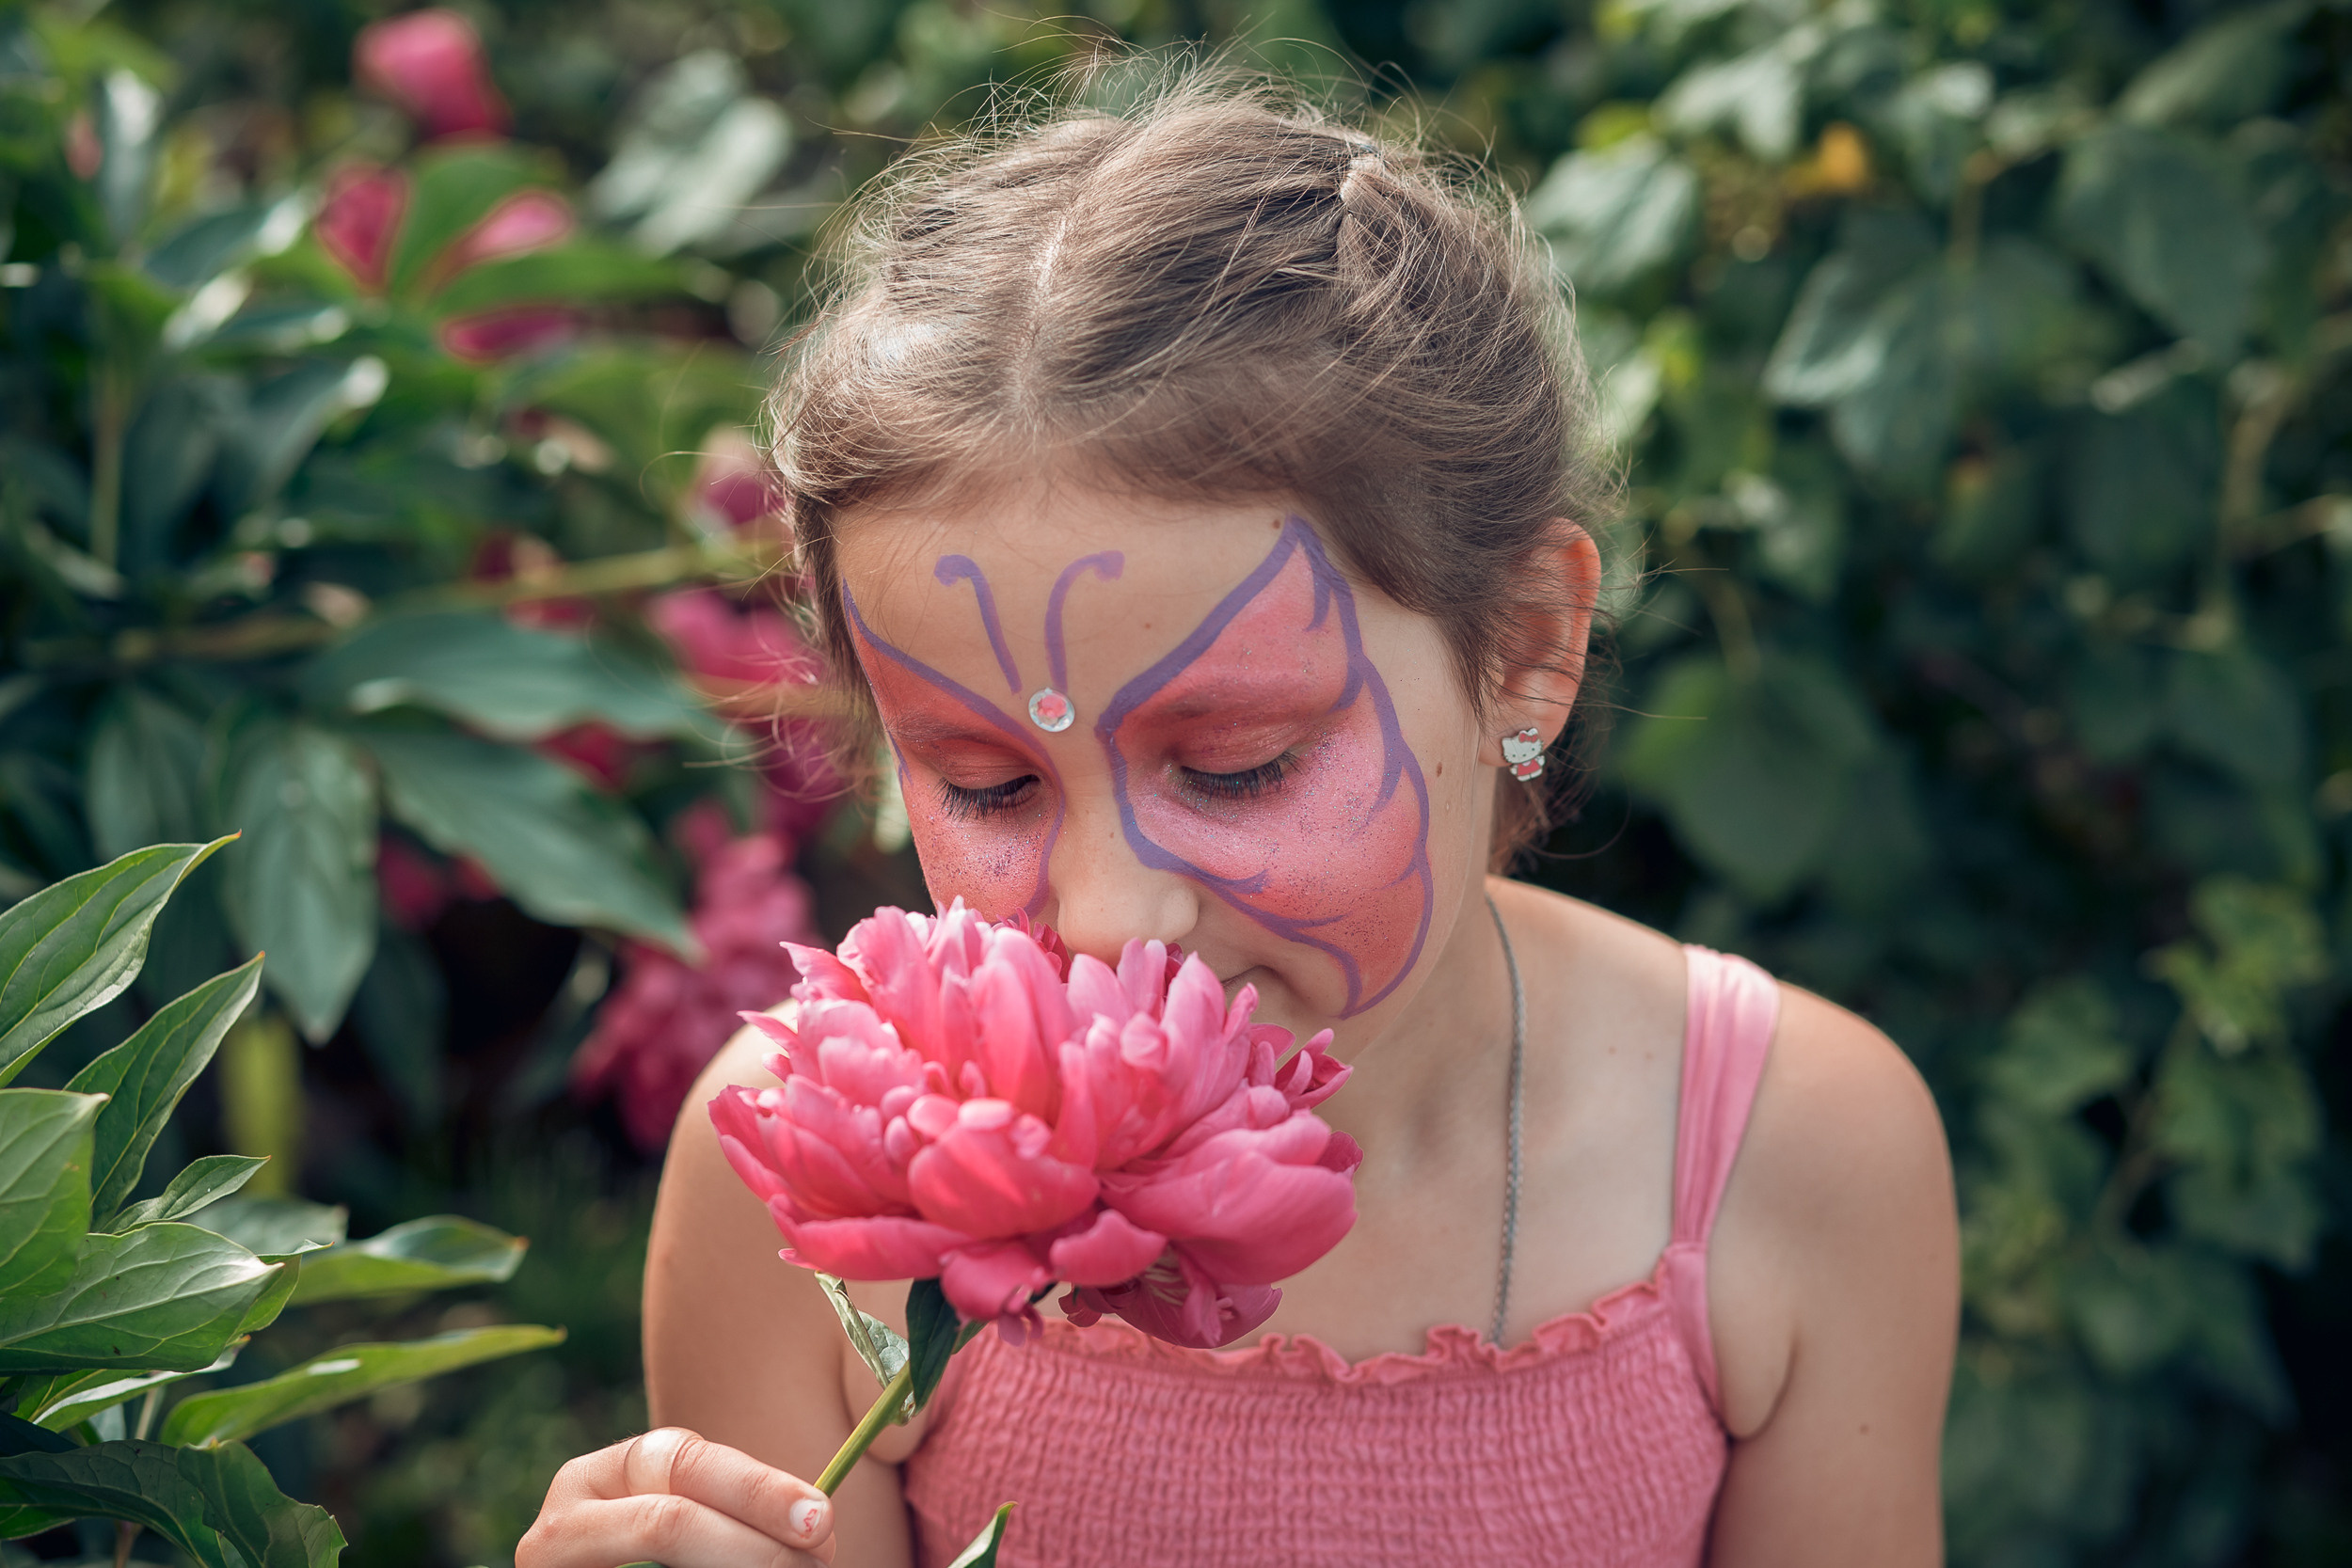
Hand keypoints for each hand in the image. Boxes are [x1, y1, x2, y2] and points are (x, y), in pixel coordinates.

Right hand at [518, 1427, 837, 1566]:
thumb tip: (819, 1529)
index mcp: (608, 1472)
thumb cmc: (670, 1554)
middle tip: (814, 1563)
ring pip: (659, 1566)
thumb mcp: (694, 1516)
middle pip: (668, 1521)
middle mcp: (566, 1519)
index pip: (687, 1463)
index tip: (821, 1519)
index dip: (759, 1490)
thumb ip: (739, 1512)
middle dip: (754, 1545)